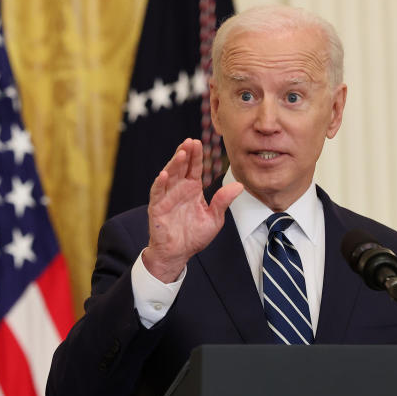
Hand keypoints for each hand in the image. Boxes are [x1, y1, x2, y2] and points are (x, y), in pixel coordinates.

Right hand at [142, 139, 242, 281]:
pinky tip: (164, 174)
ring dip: (173, 164)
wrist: (178, 254)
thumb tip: (239, 186)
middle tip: (190, 142)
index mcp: (192, 190)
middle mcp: (178, 190)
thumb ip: (223, 201)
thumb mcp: (214, 219)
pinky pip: (157, 193)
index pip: (194, 168)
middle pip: (181, 167)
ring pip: (169, 176)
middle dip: (185, 154)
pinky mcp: (157, 208)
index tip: (199, 142)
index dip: (196, 156)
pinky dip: (160, 184)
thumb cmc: (194, 237)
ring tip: (181, 153)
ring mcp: (166, 197)